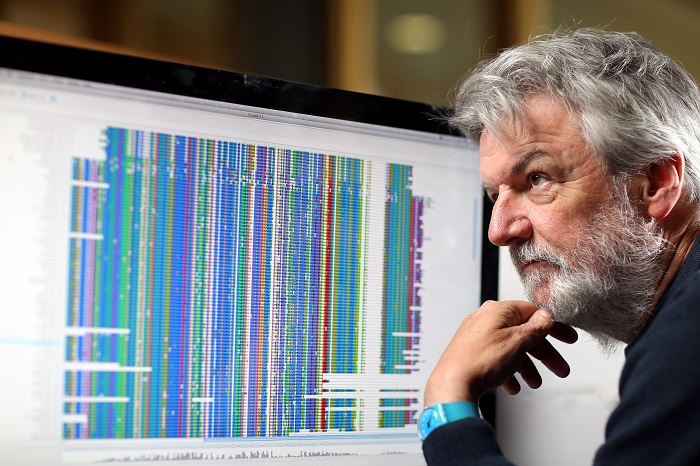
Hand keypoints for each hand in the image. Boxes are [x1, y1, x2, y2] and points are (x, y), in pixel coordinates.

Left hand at [424, 300, 577, 405]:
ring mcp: (477, 337)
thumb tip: (546, 316)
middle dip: (544, 354)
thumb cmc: (481, 361)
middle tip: (560, 369)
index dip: (553, 326)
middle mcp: (486, 320)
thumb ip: (535, 328)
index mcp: (497, 311)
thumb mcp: (517, 341)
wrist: (452, 384)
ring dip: (527, 366)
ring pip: (511, 349)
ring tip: (534, 383)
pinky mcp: (471, 353)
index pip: (533, 312)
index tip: (568, 339)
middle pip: (524, 333)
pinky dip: (508, 372)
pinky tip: (512, 386)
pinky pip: (496, 360)